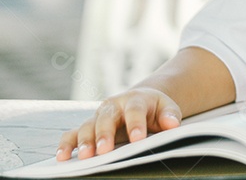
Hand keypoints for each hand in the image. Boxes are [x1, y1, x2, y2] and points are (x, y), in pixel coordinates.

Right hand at [56, 88, 180, 160]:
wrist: (142, 100)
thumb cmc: (155, 108)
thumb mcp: (167, 107)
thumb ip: (170, 115)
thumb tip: (172, 124)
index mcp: (135, 99)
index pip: (135, 111)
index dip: (136, 124)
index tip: (137, 139)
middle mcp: (113, 106)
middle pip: (107, 118)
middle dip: (105, 134)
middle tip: (104, 150)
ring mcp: (99, 116)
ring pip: (88, 126)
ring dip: (84, 141)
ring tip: (84, 156)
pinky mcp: (88, 126)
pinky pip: (72, 133)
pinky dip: (66, 143)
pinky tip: (62, 156)